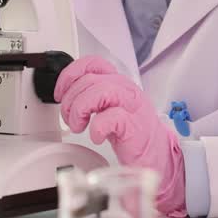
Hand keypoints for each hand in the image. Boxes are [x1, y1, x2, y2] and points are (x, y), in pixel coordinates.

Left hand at [54, 56, 185, 216]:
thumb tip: (66, 95)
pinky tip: (97, 137)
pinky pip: (111, 117)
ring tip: (79, 127)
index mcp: (118, 82)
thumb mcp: (108, 107)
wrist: (156, 154)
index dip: (71, 74)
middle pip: (89, 80)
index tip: (61, 93)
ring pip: (99, 91)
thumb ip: (92, 96)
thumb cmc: (131, 132)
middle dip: (71, 100)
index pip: (92, 63)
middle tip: (70, 119)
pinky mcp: (134, 126)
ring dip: (80, 109)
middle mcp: (125, 89)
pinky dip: (97, 128)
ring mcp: (131, 106)